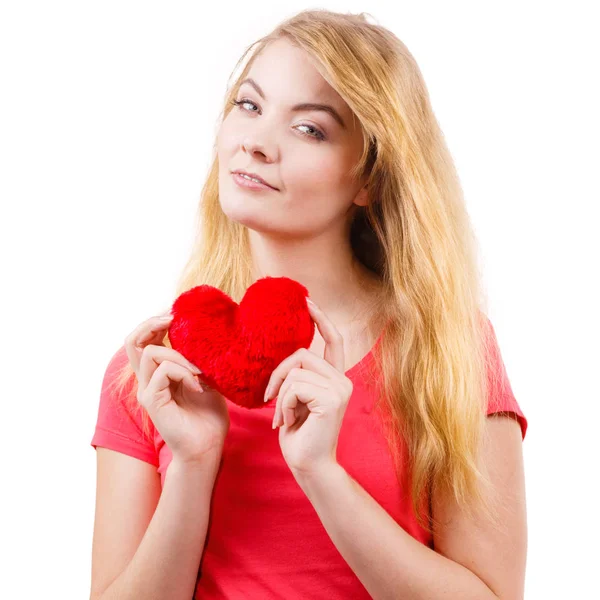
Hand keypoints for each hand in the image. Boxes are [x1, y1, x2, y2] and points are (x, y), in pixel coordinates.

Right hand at [124, 311, 229, 464]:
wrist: (208, 447)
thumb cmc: (209, 416)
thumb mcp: (206, 379)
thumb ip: (198, 360)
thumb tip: (205, 336)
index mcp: (158, 373)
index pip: (145, 340)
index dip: (156, 323)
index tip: (176, 314)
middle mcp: (147, 380)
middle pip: (133, 341)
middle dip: (152, 324)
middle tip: (173, 319)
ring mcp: (147, 391)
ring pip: (151, 353)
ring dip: (180, 355)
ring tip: (199, 371)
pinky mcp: (152, 401)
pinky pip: (162, 371)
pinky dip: (183, 372)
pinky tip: (198, 386)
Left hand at [264, 299, 352, 475]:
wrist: (308, 466)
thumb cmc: (299, 435)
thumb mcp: (295, 400)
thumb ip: (297, 378)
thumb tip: (284, 358)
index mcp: (334, 378)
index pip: (332, 340)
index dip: (320, 319)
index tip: (307, 300)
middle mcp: (342, 381)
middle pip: (302, 353)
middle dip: (277, 374)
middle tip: (269, 399)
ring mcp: (339, 389)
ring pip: (294, 371)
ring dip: (279, 395)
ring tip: (281, 417)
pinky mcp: (331, 398)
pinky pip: (294, 386)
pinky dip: (282, 404)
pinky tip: (286, 422)